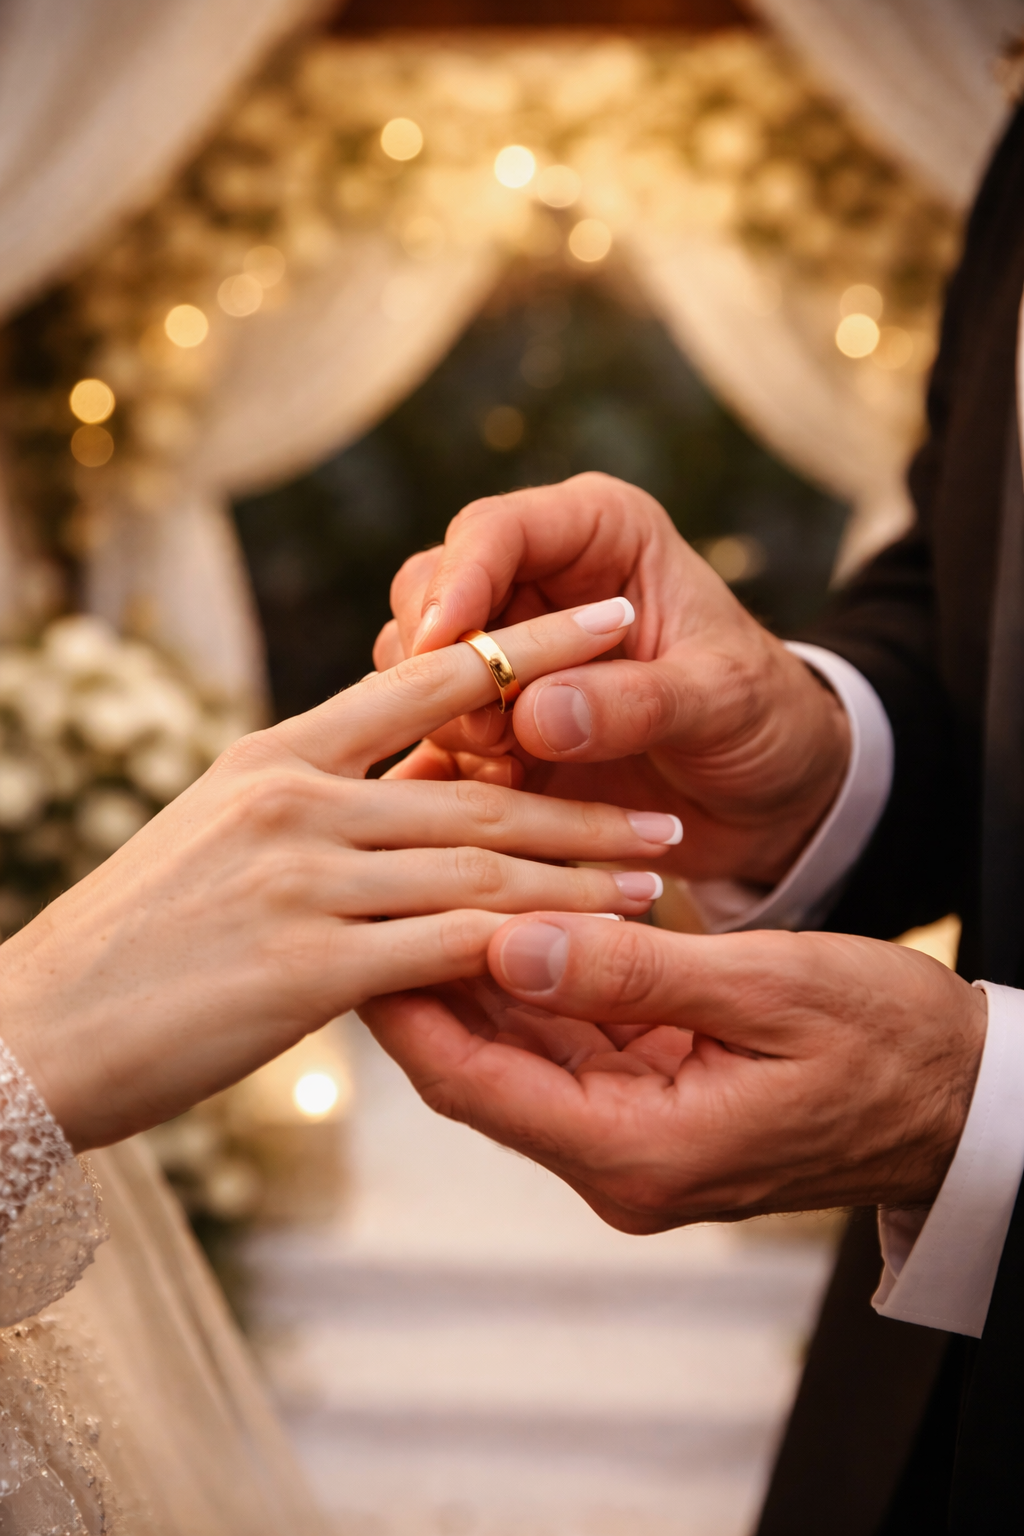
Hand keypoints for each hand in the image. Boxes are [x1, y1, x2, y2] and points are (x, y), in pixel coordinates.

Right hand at [0, 600, 679, 1151]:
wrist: (32, 1031)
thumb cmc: (129, 945)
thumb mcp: (212, 838)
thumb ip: (304, 808)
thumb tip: (384, 799)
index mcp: (271, 755)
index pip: (423, 683)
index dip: (529, 648)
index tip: (608, 625)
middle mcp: (291, 800)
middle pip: (476, 789)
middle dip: (585, 800)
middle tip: (666, 809)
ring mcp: (299, 879)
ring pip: (480, 863)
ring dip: (581, 873)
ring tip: (656, 876)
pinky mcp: (305, 967)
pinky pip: (451, 946)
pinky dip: (533, 944)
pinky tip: (594, 950)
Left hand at [362, 916, 986, 1229]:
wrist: (960, 1100)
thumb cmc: (887, 1044)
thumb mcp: (768, 992)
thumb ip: (636, 971)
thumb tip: (512, 941)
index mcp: (637, 1152)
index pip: (475, 1081)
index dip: (405, 1004)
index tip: (358, 923)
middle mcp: (616, 1160)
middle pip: (478, 1067)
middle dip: (424, 977)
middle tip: (373, 883)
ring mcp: (629, 1135)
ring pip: (514, 1050)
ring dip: (474, 970)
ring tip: (424, 880)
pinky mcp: (647, 1105)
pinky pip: (562, 1043)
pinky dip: (532, 979)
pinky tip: (505, 912)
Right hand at [377, 473, 849, 884]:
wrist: (773, 796)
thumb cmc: (766, 720)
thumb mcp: (724, 703)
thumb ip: (637, 703)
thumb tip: (533, 715)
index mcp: (596, 535)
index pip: (495, 531)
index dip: (457, 582)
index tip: (443, 642)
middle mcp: (537, 584)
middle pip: (431, 596)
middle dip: (444, 667)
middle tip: (487, 733)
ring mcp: (508, 660)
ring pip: (420, 673)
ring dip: (449, 726)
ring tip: (511, 771)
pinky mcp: (496, 728)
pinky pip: (435, 741)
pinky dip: (446, 776)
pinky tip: (483, 810)